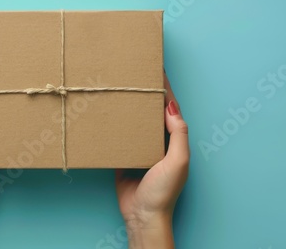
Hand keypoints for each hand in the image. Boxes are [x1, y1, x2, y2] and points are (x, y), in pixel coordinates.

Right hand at [116, 73, 189, 248]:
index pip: (170, 108)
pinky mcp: (123, 158)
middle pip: (151, 112)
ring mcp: (139, 149)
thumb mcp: (178, 161)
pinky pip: (119, 138)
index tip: (157, 69)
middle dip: (145, 93)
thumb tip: (170, 106)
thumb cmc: (163, 191)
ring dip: (129, 107)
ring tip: (120, 89)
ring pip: (134, 122)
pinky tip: (107, 114)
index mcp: (173, 140)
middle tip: (134, 74)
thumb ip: (178, 133)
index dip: (165, 89)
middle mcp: (157, 142)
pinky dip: (114, 125)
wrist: (142, 215)